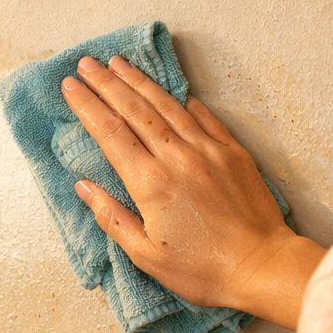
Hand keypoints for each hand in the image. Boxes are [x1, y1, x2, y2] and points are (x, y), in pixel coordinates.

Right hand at [62, 55, 323, 329]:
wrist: (262, 266)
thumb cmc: (202, 270)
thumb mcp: (145, 255)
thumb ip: (112, 217)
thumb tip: (84, 187)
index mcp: (150, 183)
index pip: (110, 133)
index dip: (87, 106)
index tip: (70, 86)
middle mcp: (177, 157)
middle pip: (134, 110)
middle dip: (107, 83)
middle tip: (86, 63)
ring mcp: (208, 150)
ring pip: (167, 106)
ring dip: (140, 82)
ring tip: (119, 63)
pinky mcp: (233, 152)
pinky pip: (204, 117)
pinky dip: (183, 101)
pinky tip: (173, 90)